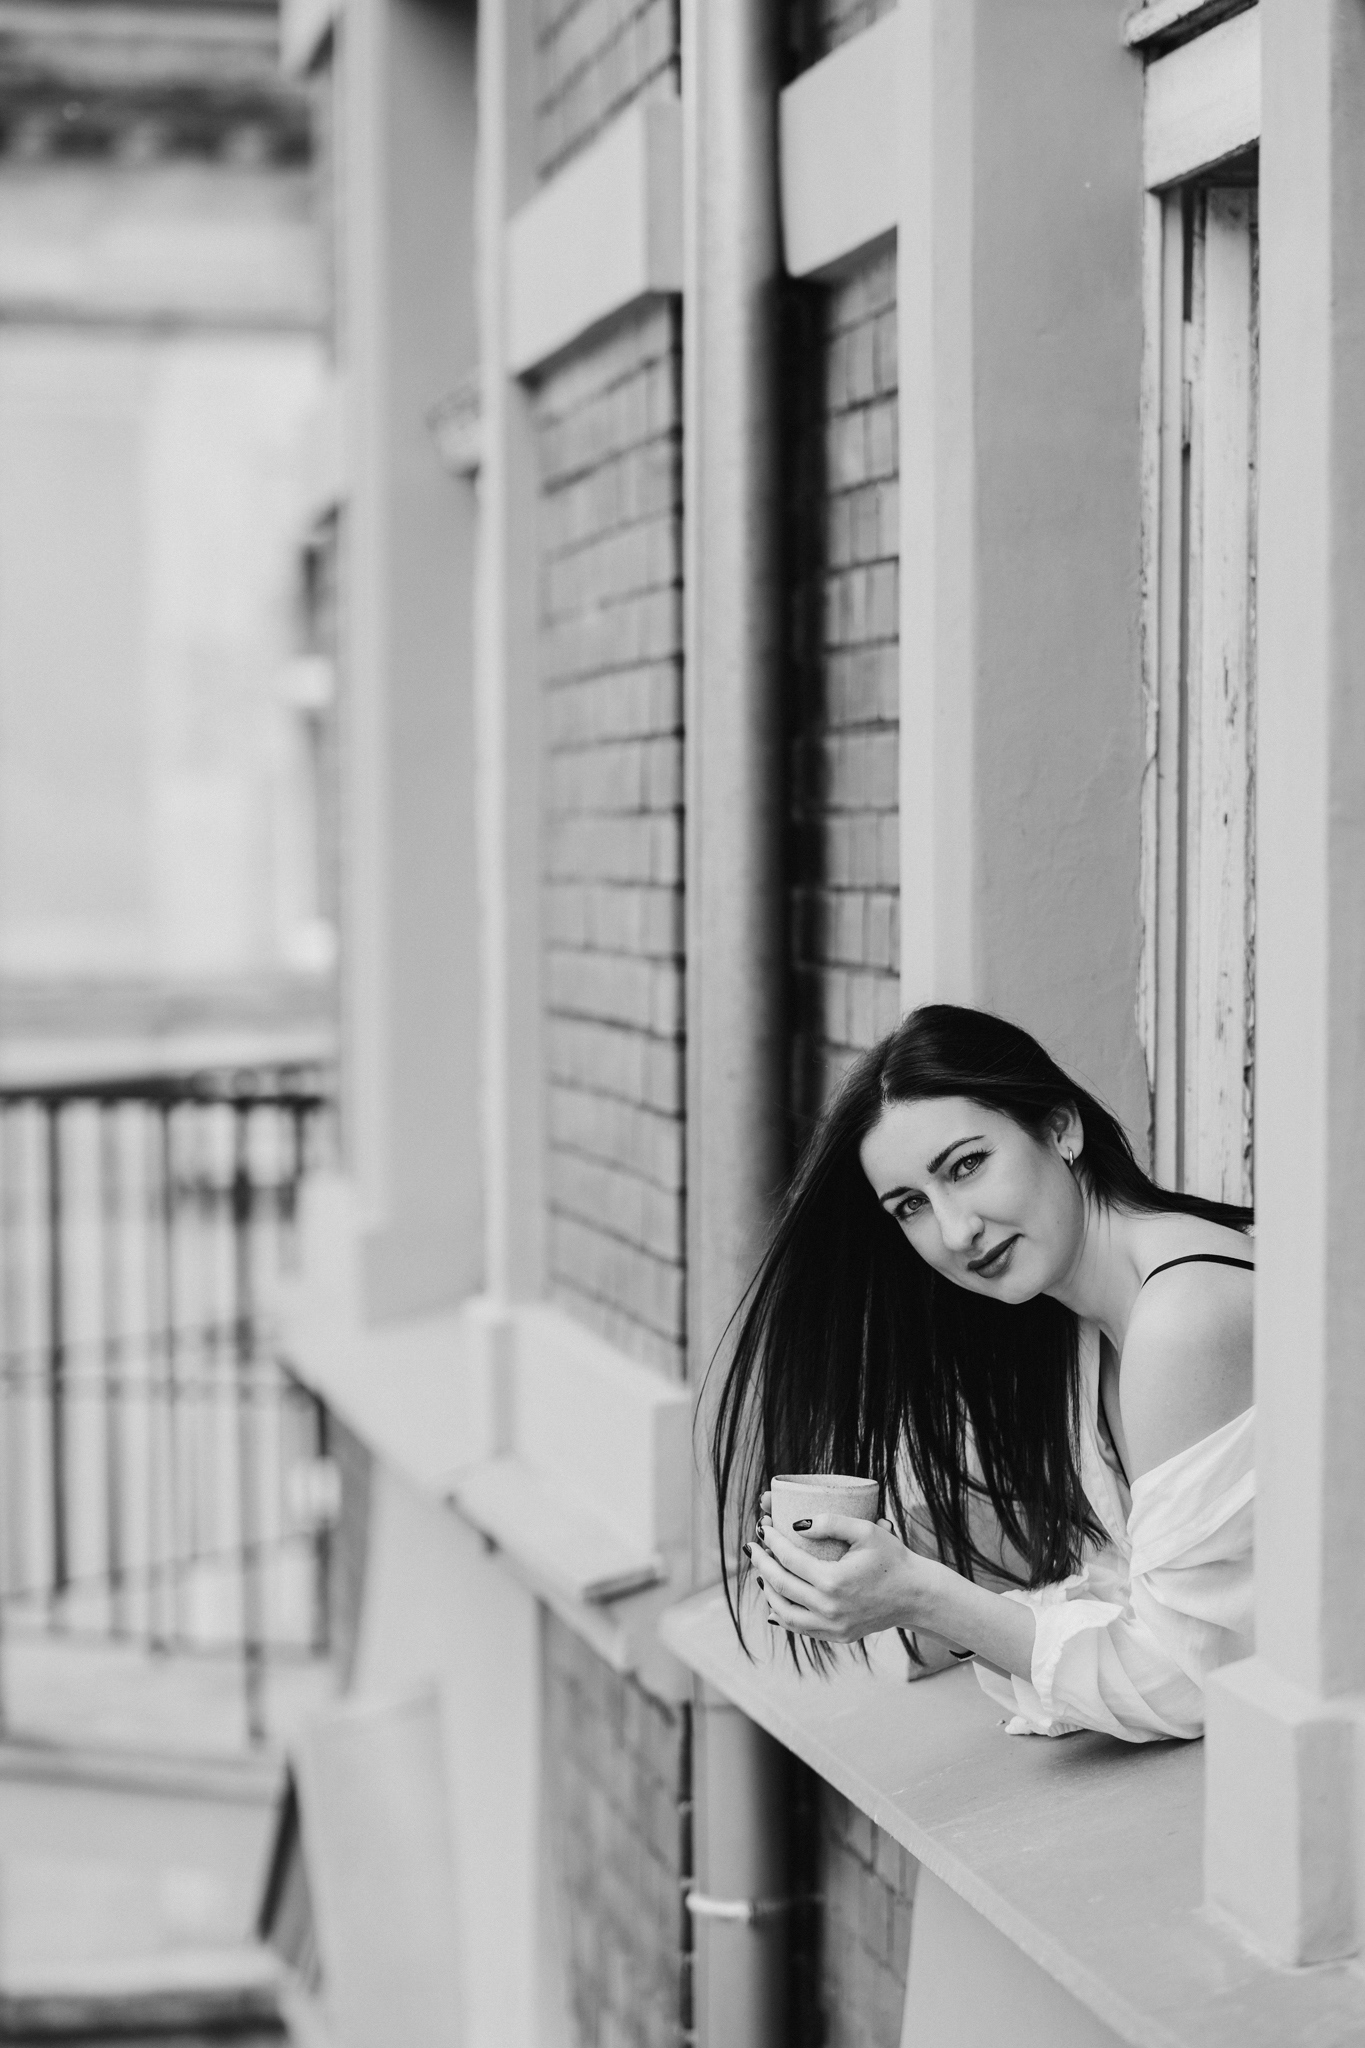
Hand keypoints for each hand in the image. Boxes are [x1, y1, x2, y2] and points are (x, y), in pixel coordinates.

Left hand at [748, 1513, 945, 1645]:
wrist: (916, 1595)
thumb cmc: (893, 1558)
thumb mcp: (867, 1530)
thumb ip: (831, 1522)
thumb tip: (796, 1524)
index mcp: (833, 1581)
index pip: (789, 1559)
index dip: (772, 1541)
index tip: (763, 1528)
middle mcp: (829, 1609)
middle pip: (780, 1586)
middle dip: (762, 1563)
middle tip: (752, 1547)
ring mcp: (832, 1627)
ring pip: (785, 1613)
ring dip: (768, 1591)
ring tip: (762, 1571)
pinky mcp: (837, 1636)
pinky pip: (800, 1628)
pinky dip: (784, 1613)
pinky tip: (776, 1599)